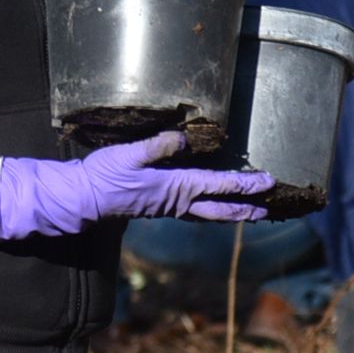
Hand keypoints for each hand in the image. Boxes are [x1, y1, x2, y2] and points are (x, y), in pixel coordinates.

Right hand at [0, 131, 273, 238]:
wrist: (84, 200)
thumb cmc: (104, 176)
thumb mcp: (129, 155)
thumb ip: (157, 146)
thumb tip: (184, 138)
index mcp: (175, 187)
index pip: (218, 185)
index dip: (245, 184)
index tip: (268, 183)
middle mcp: (177, 201)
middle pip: (219, 208)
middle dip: (245, 209)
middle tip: (269, 209)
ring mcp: (169, 208)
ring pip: (208, 213)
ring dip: (231, 213)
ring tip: (249, 213)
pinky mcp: (160, 207)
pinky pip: (194, 211)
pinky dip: (211, 210)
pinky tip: (211, 205)